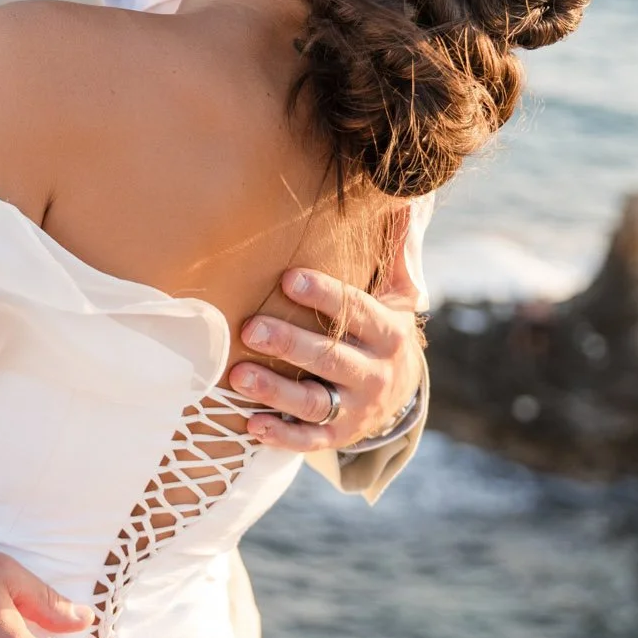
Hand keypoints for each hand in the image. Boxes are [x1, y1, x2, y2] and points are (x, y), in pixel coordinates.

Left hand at [226, 266, 423, 455]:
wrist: (399, 395)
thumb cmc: (381, 330)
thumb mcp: (396, 295)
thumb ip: (394, 252)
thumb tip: (398, 197)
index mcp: (390, 332)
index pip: (358, 311)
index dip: (325, 295)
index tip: (288, 278)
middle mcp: (377, 373)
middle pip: (332, 358)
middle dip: (291, 344)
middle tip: (251, 328)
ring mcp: (358, 409)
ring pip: (316, 403)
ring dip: (276, 391)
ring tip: (238, 376)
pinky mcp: (339, 436)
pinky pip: (310, 440)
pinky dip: (282, 435)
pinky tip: (252, 424)